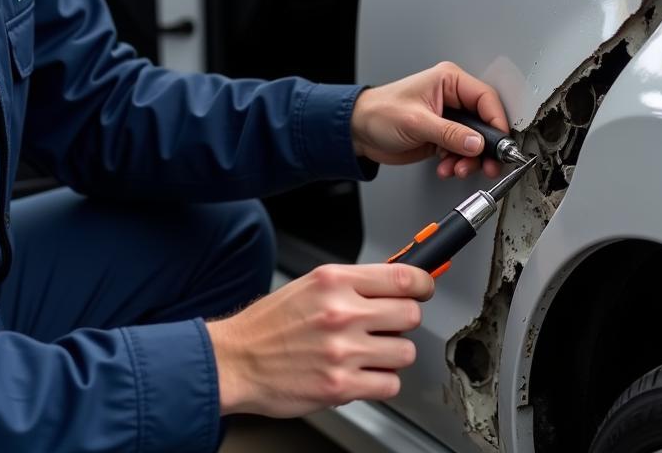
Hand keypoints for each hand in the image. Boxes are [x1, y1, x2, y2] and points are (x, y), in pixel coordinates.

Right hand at [205, 262, 432, 415]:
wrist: (236, 359)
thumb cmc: (269, 324)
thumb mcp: (310, 285)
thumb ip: (352, 283)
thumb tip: (394, 282)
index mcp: (334, 281)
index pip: (402, 277)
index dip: (423, 283)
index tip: (425, 288)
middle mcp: (341, 313)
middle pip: (410, 314)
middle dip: (403, 321)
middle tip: (387, 325)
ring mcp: (343, 351)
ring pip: (405, 352)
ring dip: (392, 354)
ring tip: (368, 352)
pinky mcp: (341, 386)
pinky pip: (390, 384)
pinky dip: (381, 381)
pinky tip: (361, 373)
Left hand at [350, 61, 508, 179]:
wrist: (358, 131)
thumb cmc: (379, 113)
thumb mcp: (416, 122)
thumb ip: (450, 134)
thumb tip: (477, 143)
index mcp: (448, 81)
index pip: (485, 99)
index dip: (496, 122)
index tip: (500, 144)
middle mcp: (451, 97)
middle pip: (484, 122)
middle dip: (484, 147)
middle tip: (487, 166)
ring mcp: (448, 118)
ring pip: (475, 141)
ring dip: (469, 159)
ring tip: (457, 168)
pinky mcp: (442, 135)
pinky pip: (461, 151)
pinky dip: (458, 163)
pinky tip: (446, 168)